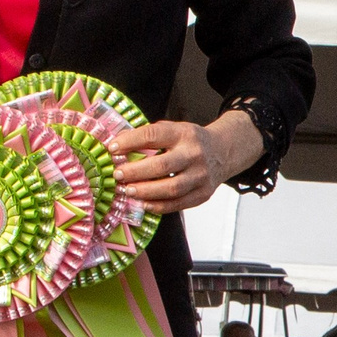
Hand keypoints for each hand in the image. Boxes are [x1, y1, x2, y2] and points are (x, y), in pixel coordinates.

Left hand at [110, 111, 263, 213]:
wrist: (223, 152)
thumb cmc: (190, 142)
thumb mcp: (174, 130)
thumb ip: (150, 137)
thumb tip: (118, 146)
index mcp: (184, 133)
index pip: (153, 135)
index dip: (130, 142)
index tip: (112, 148)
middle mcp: (194, 154)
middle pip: (162, 165)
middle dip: (135, 171)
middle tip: (118, 174)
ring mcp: (201, 176)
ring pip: (171, 188)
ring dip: (145, 191)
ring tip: (128, 191)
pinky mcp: (203, 194)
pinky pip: (178, 204)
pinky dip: (158, 206)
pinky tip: (143, 203)